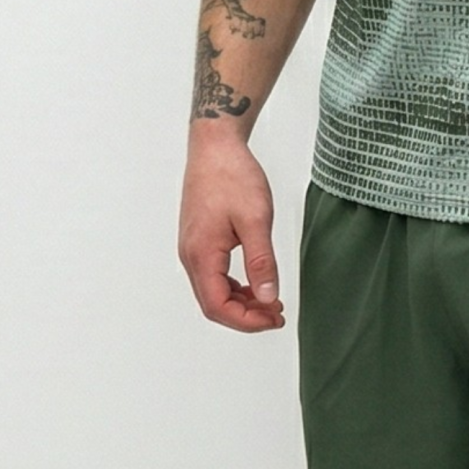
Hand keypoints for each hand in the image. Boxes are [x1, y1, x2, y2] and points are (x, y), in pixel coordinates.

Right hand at [178, 126, 285, 331]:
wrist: (215, 147)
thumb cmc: (232, 176)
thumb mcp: (256, 220)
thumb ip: (261, 262)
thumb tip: (267, 298)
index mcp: (201, 254)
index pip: (218, 307)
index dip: (247, 321)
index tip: (274, 318)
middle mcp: (191, 256)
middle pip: (213, 305)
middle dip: (245, 316)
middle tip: (277, 315)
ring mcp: (193, 248)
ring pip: (213, 292)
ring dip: (241, 303)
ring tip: (271, 302)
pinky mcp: (199, 240)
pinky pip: (214, 275)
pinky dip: (235, 286)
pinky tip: (256, 283)